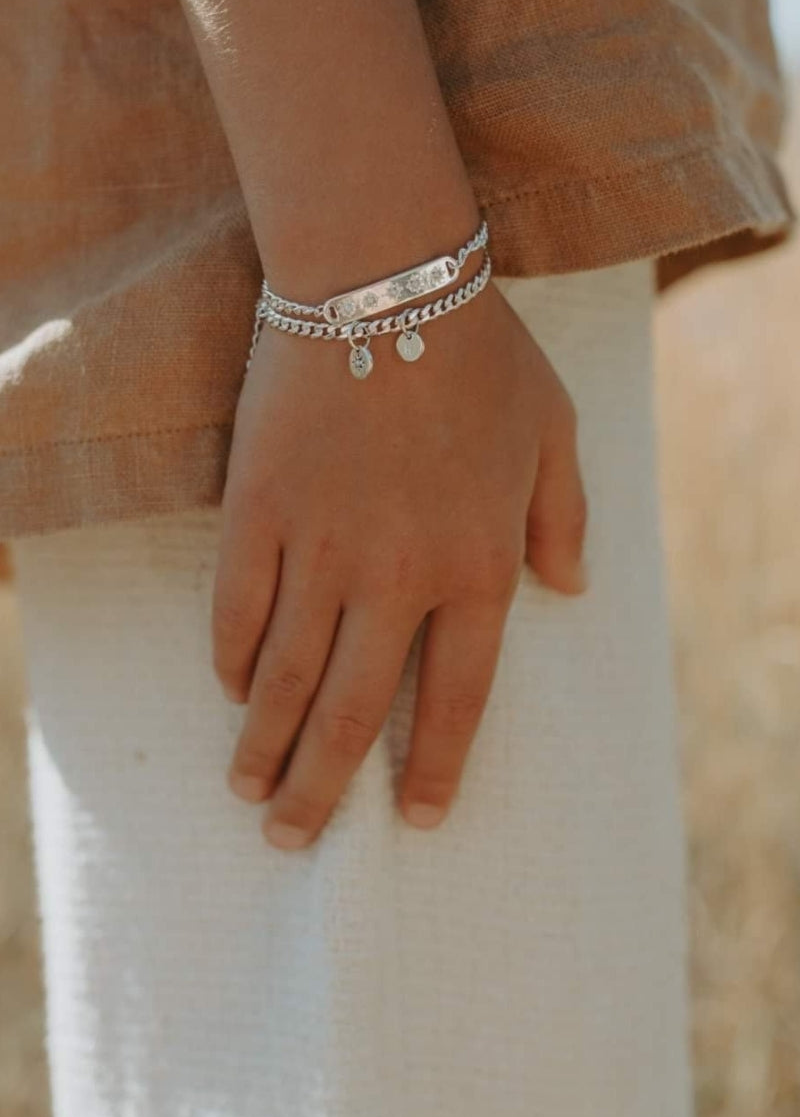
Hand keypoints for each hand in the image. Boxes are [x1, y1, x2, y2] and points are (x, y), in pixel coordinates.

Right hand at [213, 280, 586, 848]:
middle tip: (295, 838)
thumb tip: (570, 592)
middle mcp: (398, 577)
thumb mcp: (554, 431)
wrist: (385, 278)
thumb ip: (565, 518)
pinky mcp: (257, 512)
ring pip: (285, 677)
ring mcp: (321, 548)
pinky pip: (235, 609)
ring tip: (249, 793)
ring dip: (262, 746)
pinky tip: (228, 689)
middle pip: (354, 712)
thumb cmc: (481, 353)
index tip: (415, 818)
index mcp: (477, 566)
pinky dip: (229, 659)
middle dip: (322, 788)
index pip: (457, 698)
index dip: (432, 767)